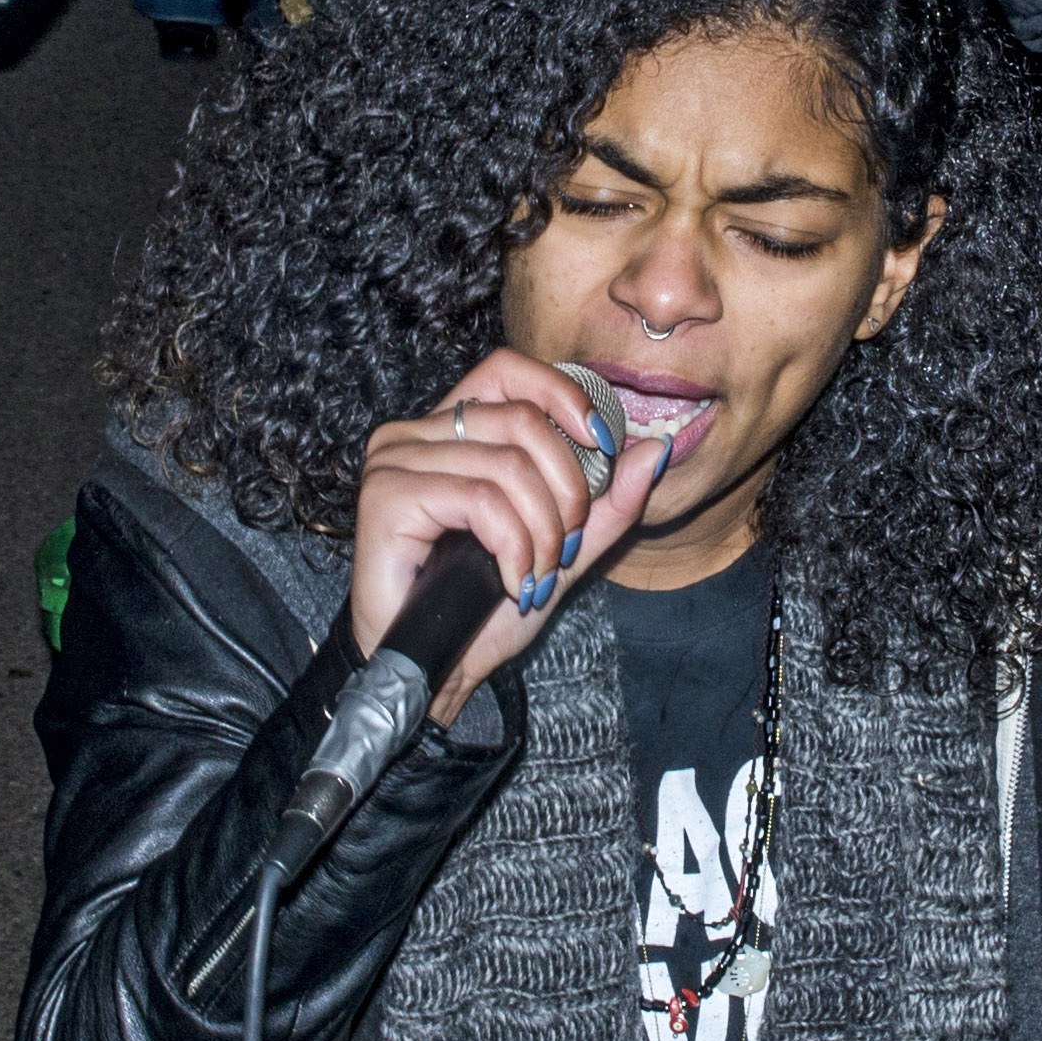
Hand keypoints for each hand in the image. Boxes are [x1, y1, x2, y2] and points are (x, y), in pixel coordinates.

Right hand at [344, 349, 665, 735]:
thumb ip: (608, 500)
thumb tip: (655, 447)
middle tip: (567, 545)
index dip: (564, 398)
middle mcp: (415, 433)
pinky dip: (514, 546)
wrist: (436, 669)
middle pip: (521, 419)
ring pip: (507, 464)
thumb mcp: (563, 548)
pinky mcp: (386, 494)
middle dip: (567, 489)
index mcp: (451, 430)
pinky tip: (512, 581)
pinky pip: (480, 499)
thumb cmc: (483, 610)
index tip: (603, 447)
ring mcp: (395, 460)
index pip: (511, 371)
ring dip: (543, 531)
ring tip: (536, 574)